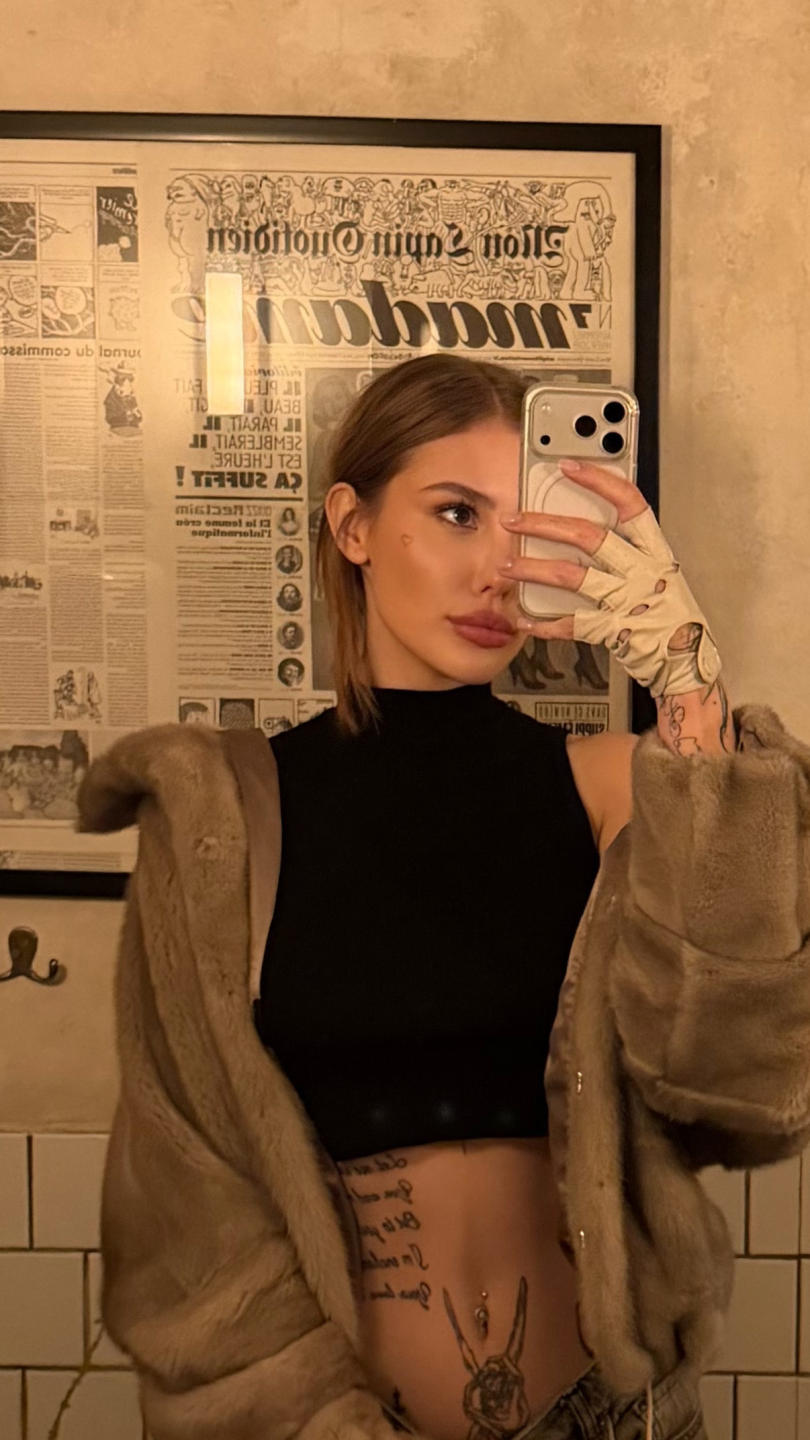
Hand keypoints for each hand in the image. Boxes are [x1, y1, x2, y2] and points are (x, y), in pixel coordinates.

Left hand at [499, 458, 721, 699]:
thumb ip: (629, 555)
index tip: (568, 467)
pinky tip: (525, 619)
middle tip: (514, 521)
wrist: (686, 665)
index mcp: (655, 551)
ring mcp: (629, 600)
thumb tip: (585, 535)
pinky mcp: (615, 631)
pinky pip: (571, 624)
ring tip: (507, 567)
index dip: (599, 481)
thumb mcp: (659, 576)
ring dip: (533, 569)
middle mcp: (643, 570)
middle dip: (544, 524)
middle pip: (588, 535)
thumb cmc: (671, 619)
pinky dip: (545, 624)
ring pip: (571, 576)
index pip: (629, 503)